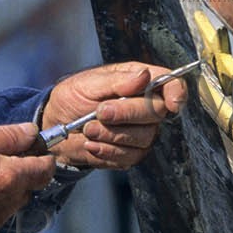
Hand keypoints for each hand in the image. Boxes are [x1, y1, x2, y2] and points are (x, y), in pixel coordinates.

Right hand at [0, 123, 55, 232]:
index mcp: (12, 176)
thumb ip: (8, 136)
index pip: (46, 169)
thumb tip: (32, 132)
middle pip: (30, 186)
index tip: (33, 152)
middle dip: (21, 174)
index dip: (43, 158)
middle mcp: (10, 201)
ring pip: (14, 202)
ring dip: (6, 191)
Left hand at [41, 61, 188, 169]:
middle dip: (127, 114)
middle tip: (100, 112)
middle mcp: (145, 106)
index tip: (171, 104)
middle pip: (156, 112)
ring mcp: (141, 132)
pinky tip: (91, 144)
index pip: (170, 84)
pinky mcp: (130, 153)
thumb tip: (144, 76)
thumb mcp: (89, 83)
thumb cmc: (72, 97)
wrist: (55, 126)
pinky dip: (107, 152)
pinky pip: (129, 157)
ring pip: (143, 138)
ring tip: (88, 129)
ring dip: (112, 135)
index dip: (177, 93)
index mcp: (139, 81)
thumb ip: (117, 81)